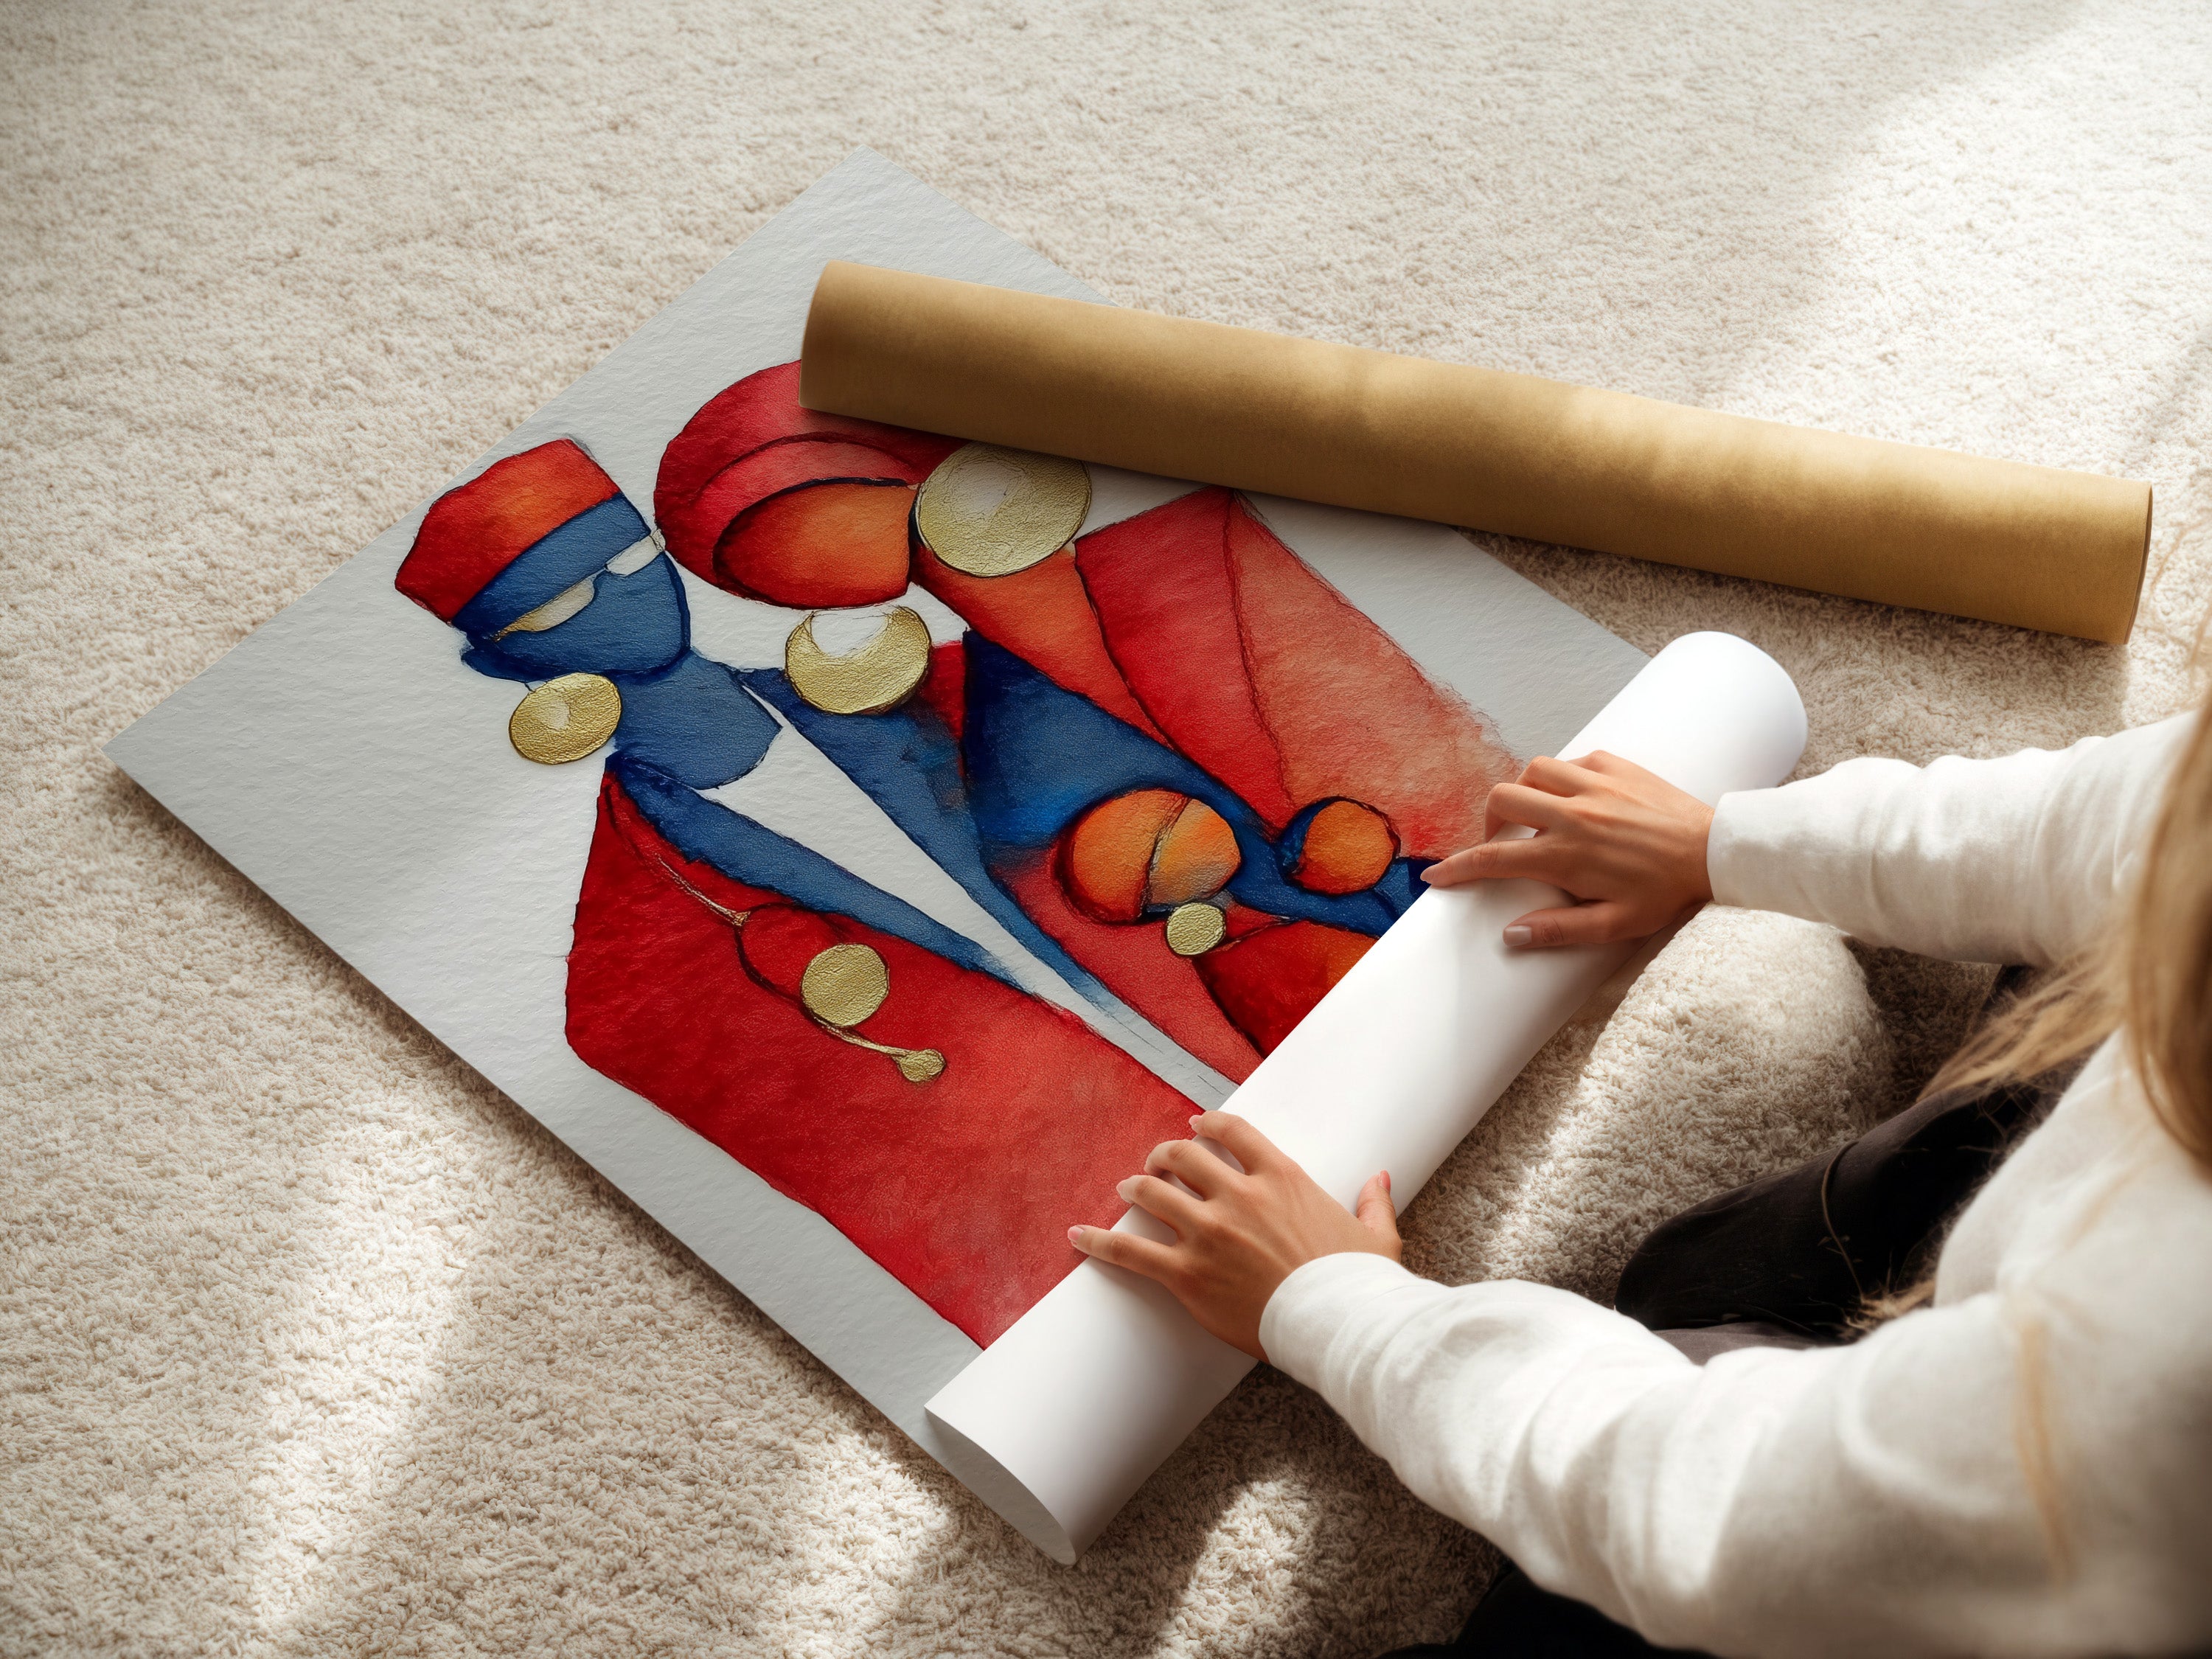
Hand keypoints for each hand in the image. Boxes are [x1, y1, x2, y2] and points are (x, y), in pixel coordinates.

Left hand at [1067, 1110, 1399, 1360]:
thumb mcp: (1375, 1236)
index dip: (1206, 1125)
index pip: (1232, 1132)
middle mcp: (1239, 1196)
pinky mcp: (1187, 1274)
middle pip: (1183, 1156)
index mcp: (1281, 1178)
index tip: (1194, 1126)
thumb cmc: (1359, 1284)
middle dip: (1164, 1155)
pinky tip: (1078, 1236)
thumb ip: (1373, 1202)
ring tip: (1127, 1189)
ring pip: (1153, 1193)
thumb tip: (1380, 1178)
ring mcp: (1209, 1233)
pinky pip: (1130, 1251)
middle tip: (1156, 1163)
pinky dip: (1099, 1242)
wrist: (1340, 1326)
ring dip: (1136, 1187)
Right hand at [1421, 751, 1713, 948]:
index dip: (1457, 868)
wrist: (1715, 851)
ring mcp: (1593, 784)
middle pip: (1502, 800)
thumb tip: (1511, 935)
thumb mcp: (1615, 924)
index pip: (1494, 858)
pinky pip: (1572, 761)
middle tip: (1501, 842)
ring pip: (1532, 771)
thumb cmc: (1666, 892)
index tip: (1437, 877)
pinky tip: (1575, 797)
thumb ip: (1559, 930)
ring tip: (1535, 815)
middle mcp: (1572, 813)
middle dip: (1488, 821)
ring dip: (1523, 792)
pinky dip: (1562, 777)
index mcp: (1566, 855)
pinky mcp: (1615, 765)